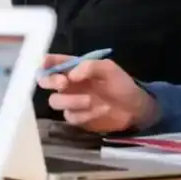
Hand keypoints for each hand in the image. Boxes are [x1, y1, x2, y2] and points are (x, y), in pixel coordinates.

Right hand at [38, 57, 156, 132]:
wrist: (134, 109)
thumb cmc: (121, 84)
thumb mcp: (109, 69)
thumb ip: (89, 67)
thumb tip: (70, 75)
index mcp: (74, 68)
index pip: (53, 62)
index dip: (45, 62)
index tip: (45, 63)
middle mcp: (68, 84)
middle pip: (45, 81)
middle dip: (50, 81)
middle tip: (63, 83)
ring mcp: (71, 101)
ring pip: (55, 101)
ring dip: (71, 100)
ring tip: (90, 100)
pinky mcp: (77, 117)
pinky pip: (70, 116)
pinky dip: (83, 114)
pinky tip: (99, 111)